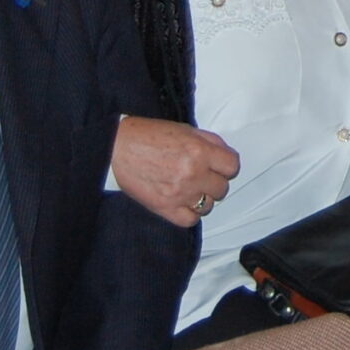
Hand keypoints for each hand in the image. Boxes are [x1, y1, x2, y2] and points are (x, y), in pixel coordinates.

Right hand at [110, 116, 239, 227]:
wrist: (117, 147)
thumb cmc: (148, 135)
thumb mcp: (185, 129)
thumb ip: (209, 141)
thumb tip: (226, 154)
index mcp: (199, 150)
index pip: (232, 166)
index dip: (226, 166)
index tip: (218, 166)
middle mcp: (193, 173)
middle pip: (222, 188)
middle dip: (214, 182)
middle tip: (201, 176)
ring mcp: (180, 193)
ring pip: (208, 206)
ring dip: (202, 198)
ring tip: (188, 189)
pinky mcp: (165, 208)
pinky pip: (190, 220)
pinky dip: (189, 213)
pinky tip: (182, 202)